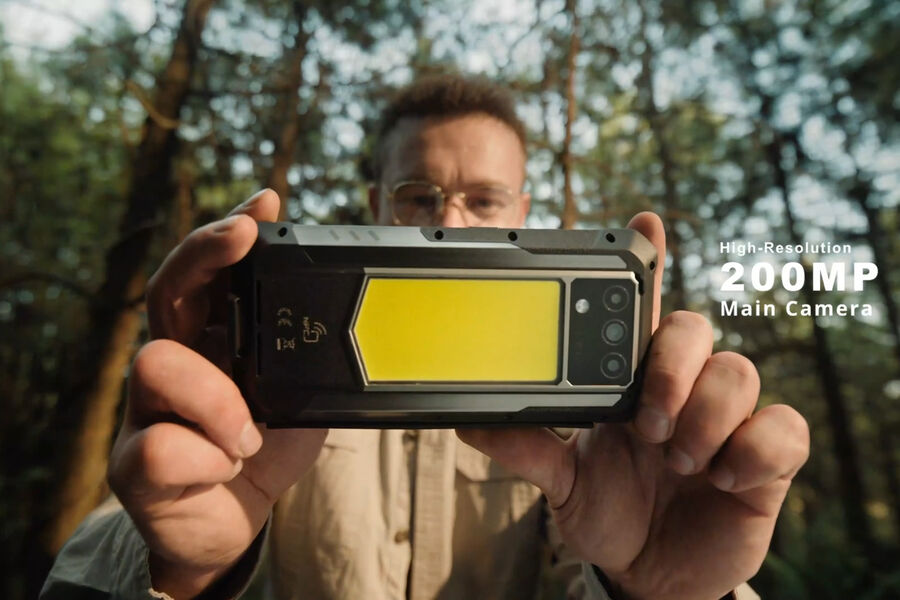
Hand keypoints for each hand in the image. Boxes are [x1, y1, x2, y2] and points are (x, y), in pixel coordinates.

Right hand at [107, 190, 326, 597]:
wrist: (231, 523)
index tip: (267, 199)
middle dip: (206, 251)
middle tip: (244, 234)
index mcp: (215, 341)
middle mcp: (176, 362)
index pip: (211, 274)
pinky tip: (224, 468)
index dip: (230, 232)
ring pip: (158, 363)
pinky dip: (207, 457)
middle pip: (170, 288)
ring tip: (249, 435)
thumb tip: (368, 323)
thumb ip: (314, 360)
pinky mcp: (135, 462)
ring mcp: (146, 408)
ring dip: (217, 397)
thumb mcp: (300, 397)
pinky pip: (161, 445)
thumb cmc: (263, 450)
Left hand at [458, 212, 809, 599]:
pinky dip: (752, 451)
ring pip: (739, 372)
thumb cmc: (608, 511)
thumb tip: (465, 419)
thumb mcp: (561, 481)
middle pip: (694, 328)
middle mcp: (683, 388)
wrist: (648, 573)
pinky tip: (722, 479)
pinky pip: (785, 427)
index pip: (643, 308)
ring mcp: (728, 420)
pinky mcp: (767, 459)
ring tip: (675, 464)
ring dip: (703, 419)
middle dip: (670, 368)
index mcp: (633, 381)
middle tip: (646, 425)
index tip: (643, 222)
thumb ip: (523, 446)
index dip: (648, 261)